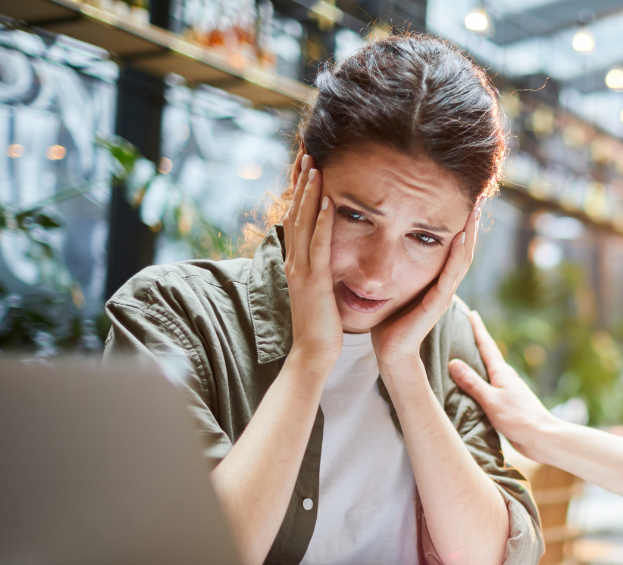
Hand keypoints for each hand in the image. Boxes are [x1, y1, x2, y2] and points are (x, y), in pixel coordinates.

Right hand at [284, 150, 340, 370]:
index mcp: (297, 262)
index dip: (299, 190)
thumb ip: (319, 269)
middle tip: (306, 152)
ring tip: (315, 166)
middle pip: (295, 212)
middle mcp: (295, 261)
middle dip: (301, 182)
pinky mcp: (314, 280)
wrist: (314, 354)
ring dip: (309, 193)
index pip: (296, 217)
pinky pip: (318, 245)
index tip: (306, 165)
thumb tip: (324, 253)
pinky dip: (322, 222)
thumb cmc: (321, 325)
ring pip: (304, 223)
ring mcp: (302, 270)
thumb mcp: (318, 290)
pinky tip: (327, 202)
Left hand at [371, 205, 479, 370]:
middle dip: (472, 222)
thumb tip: (385, 242)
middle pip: (465, 247)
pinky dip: (458, 254)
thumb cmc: (390, 321)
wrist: (391, 352)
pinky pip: (450, 274)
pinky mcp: (437, 303)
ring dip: (470, 232)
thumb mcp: (395, 286)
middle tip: (480, 196)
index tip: (466, 198)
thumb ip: (397, 267)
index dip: (462, 223)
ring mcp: (444, 294)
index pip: (455, 246)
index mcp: (437, 280)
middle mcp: (445, 284)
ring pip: (463, 257)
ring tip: (476, 209)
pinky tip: (461, 236)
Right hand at [447, 310, 561, 461]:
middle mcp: (506, 378)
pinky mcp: (508, 404)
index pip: (487, 346)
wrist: (542, 438)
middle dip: (477, 342)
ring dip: (478, 363)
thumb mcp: (491, 400)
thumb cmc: (518, 418)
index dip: (478, 329)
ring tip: (465, 357)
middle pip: (489, 355)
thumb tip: (453, 362)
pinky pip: (489, 387)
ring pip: (489, 372)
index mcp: (502, 373)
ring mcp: (508, 391)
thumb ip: (472, 383)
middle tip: (465, 329)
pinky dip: (480, 381)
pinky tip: (474, 388)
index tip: (472, 312)